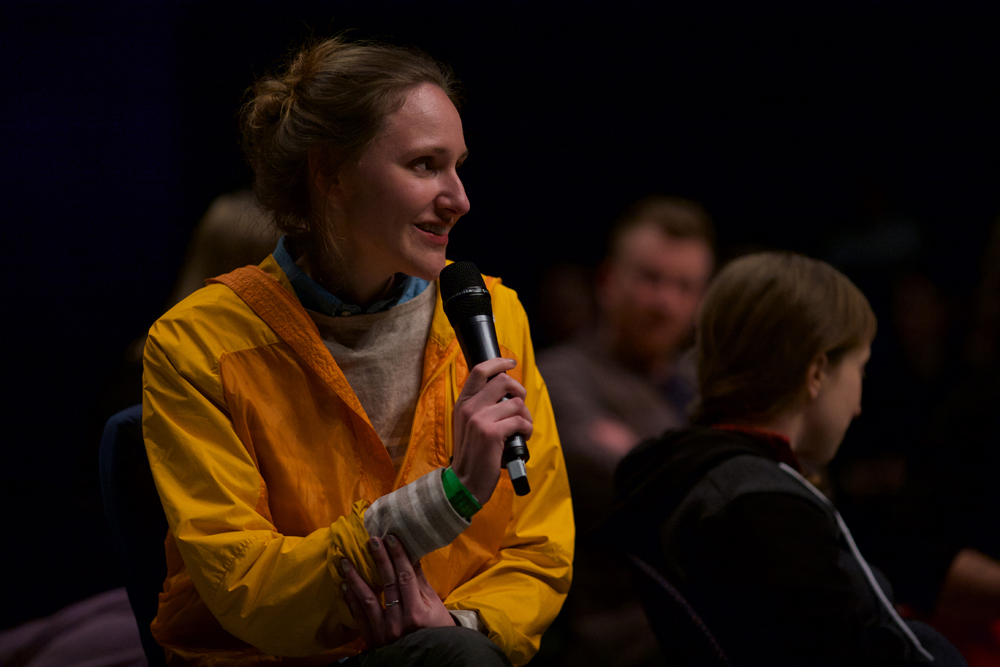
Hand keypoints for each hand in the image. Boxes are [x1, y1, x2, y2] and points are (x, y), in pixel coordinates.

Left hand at [341, 535, 454, 647]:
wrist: (430, 659)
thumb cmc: (437, 629)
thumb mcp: (433, 605)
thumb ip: (420, 581)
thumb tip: (411, 555)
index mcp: (416, 613)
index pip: (405, 578)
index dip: (398, 556)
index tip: (390, 538)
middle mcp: (398, 622)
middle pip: (387, 584)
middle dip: (379, 560)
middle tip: (372, 540)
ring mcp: (384, 632)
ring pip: (367, 600)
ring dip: (355, 579)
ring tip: (345, 562)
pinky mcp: (373, 639)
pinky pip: (359, 617)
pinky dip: (351, 600)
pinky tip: (344, 585)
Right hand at [452, 357, 532, 503]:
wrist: (465, 481)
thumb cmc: (473, 452)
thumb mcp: (469, 424)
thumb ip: (481, 405)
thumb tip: (506, 390)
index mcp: (463, 403)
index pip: (479, 371)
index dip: (498, 362)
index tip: (511, 362)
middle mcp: (470, 408)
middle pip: (503, 381)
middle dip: (520, 391)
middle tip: (520, 405)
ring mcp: (480, 420)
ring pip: (516, 403)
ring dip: (526, 416)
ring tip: (522, 428)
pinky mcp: (492, 433)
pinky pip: (520, 421)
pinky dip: (527, 429)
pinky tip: (523, 437)